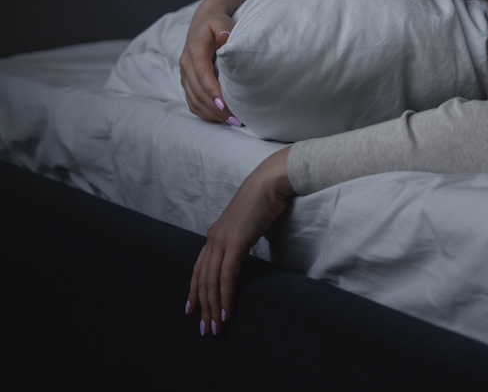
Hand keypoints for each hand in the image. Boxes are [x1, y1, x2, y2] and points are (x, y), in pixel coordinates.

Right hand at [180, 0, 244, 123]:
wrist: (203, 21)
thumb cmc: (216, 23)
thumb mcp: (221, 22)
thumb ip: (223, 30)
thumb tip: (225, 37)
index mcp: (194, 51)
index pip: (202, 75)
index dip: (213, 92)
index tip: (225, 105)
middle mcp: (186, 64)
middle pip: (197, 91)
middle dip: (214, 107)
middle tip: (235, 119)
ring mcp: (185, 74)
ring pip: (193, 99)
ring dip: (210, 112)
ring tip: (230, 121)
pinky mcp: (187, 81)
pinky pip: (192, 101)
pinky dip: (204, 111)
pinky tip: (219, 118)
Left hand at [186, 146, 294, 335]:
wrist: (270, 182)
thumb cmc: (264, 200)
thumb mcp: (248, 223)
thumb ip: (241, 237)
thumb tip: (244, 249)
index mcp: (215, 234)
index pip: (199, 268)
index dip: (194, 290)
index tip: (192, 309)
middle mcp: (213, 238)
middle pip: (202, 279)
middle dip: (203, 306)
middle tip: (205, 329)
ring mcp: (222, 240)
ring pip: (211, 282)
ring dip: (213, 307)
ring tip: (216, 327)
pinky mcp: (235, 243)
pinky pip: (227, 277)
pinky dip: (225, 296)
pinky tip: (227, 311)